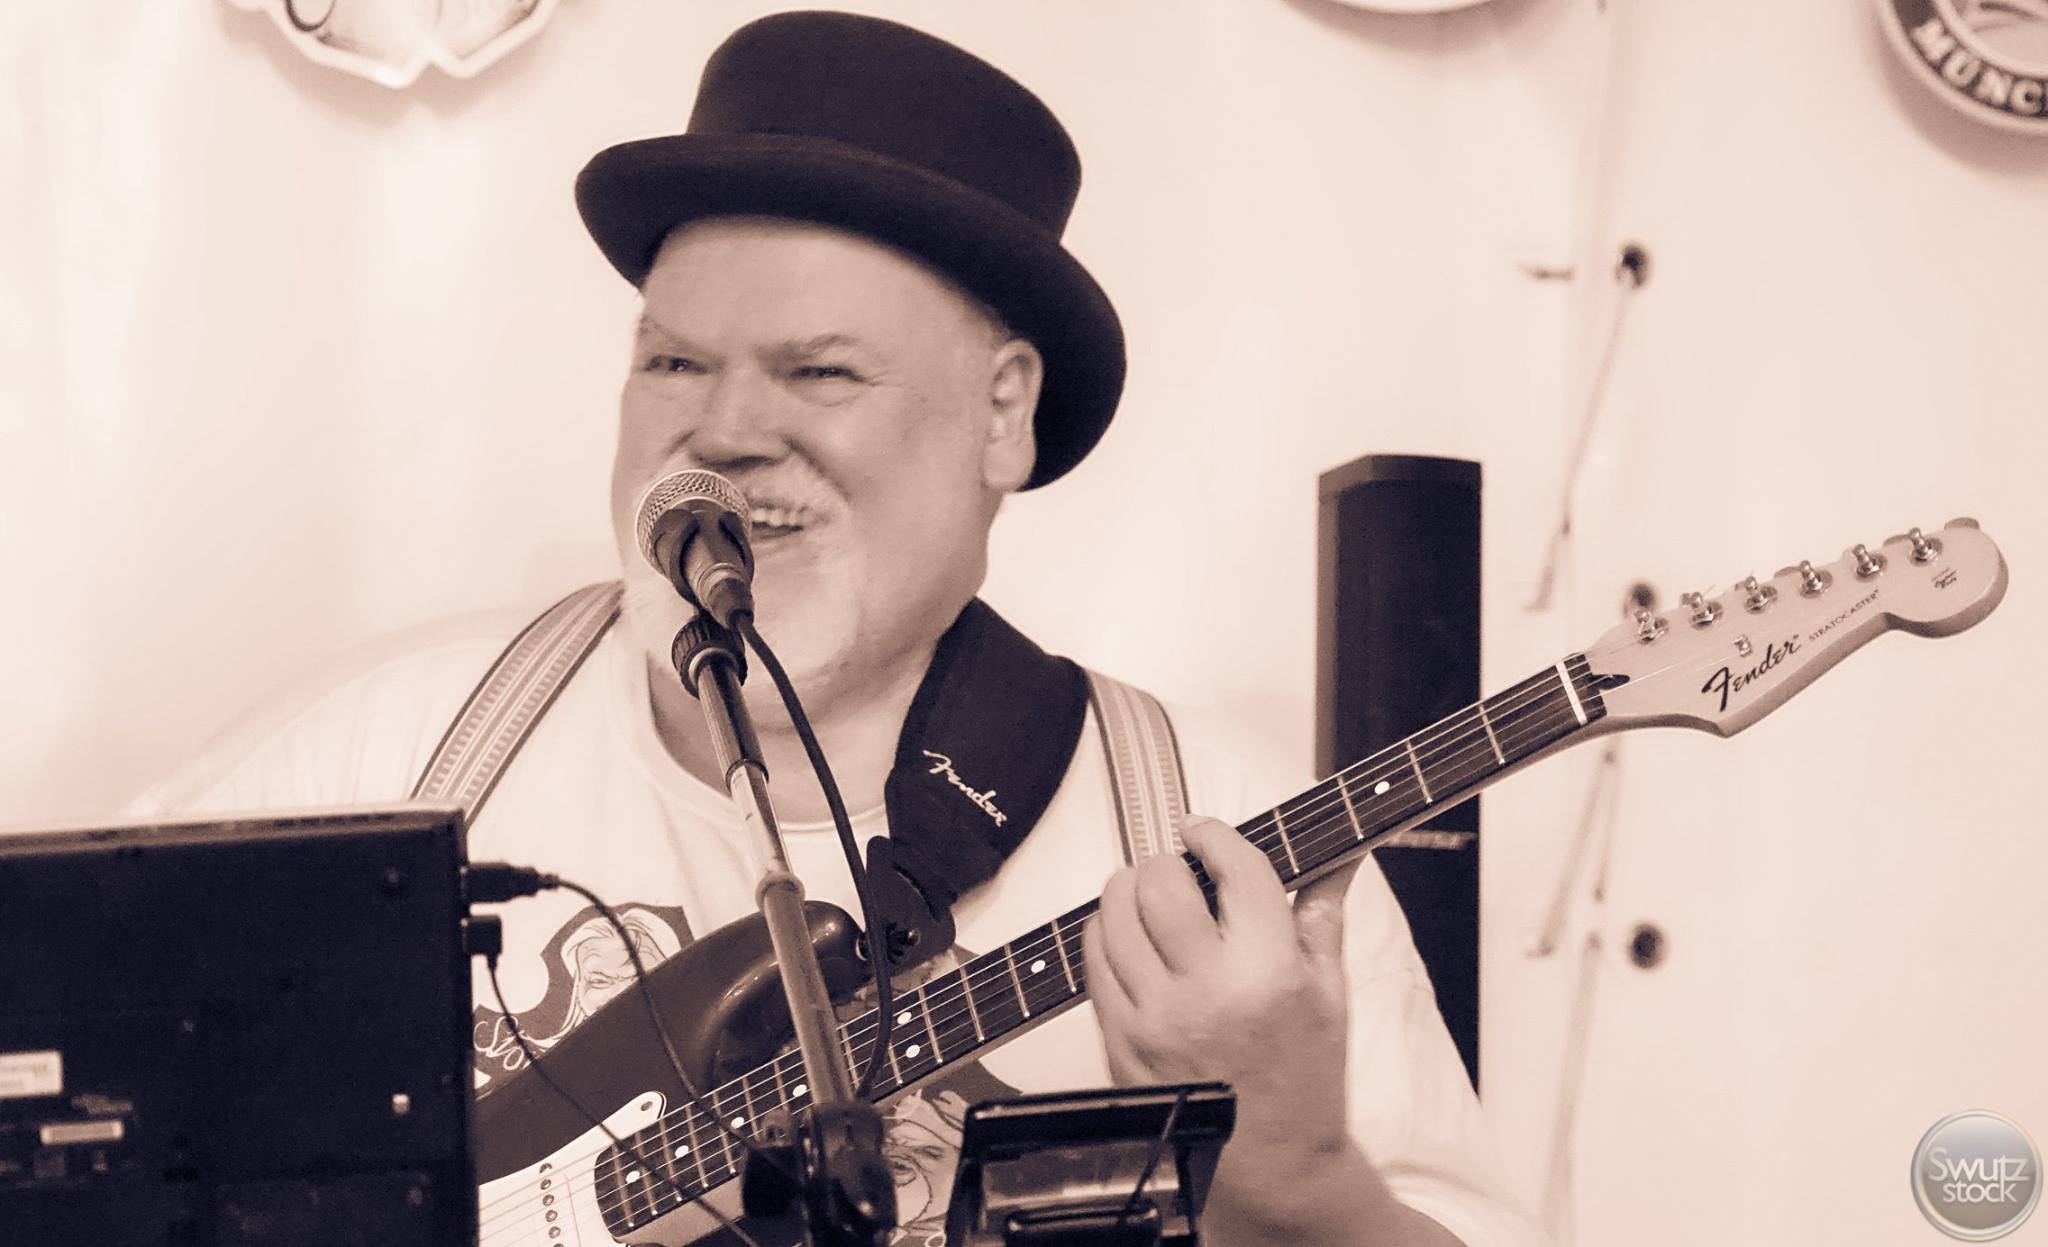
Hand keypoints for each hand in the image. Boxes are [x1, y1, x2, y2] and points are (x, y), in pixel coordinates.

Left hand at [1083, 815, 1357, 1169]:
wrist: (1273, 1163)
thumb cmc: (1304, 1081)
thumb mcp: (1329, 992)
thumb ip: (1322, 913)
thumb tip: (1337, 854)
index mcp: (1269, 973)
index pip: (1234, 871)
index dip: (1215, 835)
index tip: (1205, 830)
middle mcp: (1207, 991)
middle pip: (1159, 882)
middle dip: (1168, 862)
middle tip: (1181, 871)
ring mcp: (1155, 1017)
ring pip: (1113, 914)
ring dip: (1129, 892)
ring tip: (1152, 901)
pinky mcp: (1120, 1040)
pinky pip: (1093, 961)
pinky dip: (1106, 935)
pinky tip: (1132, 941)